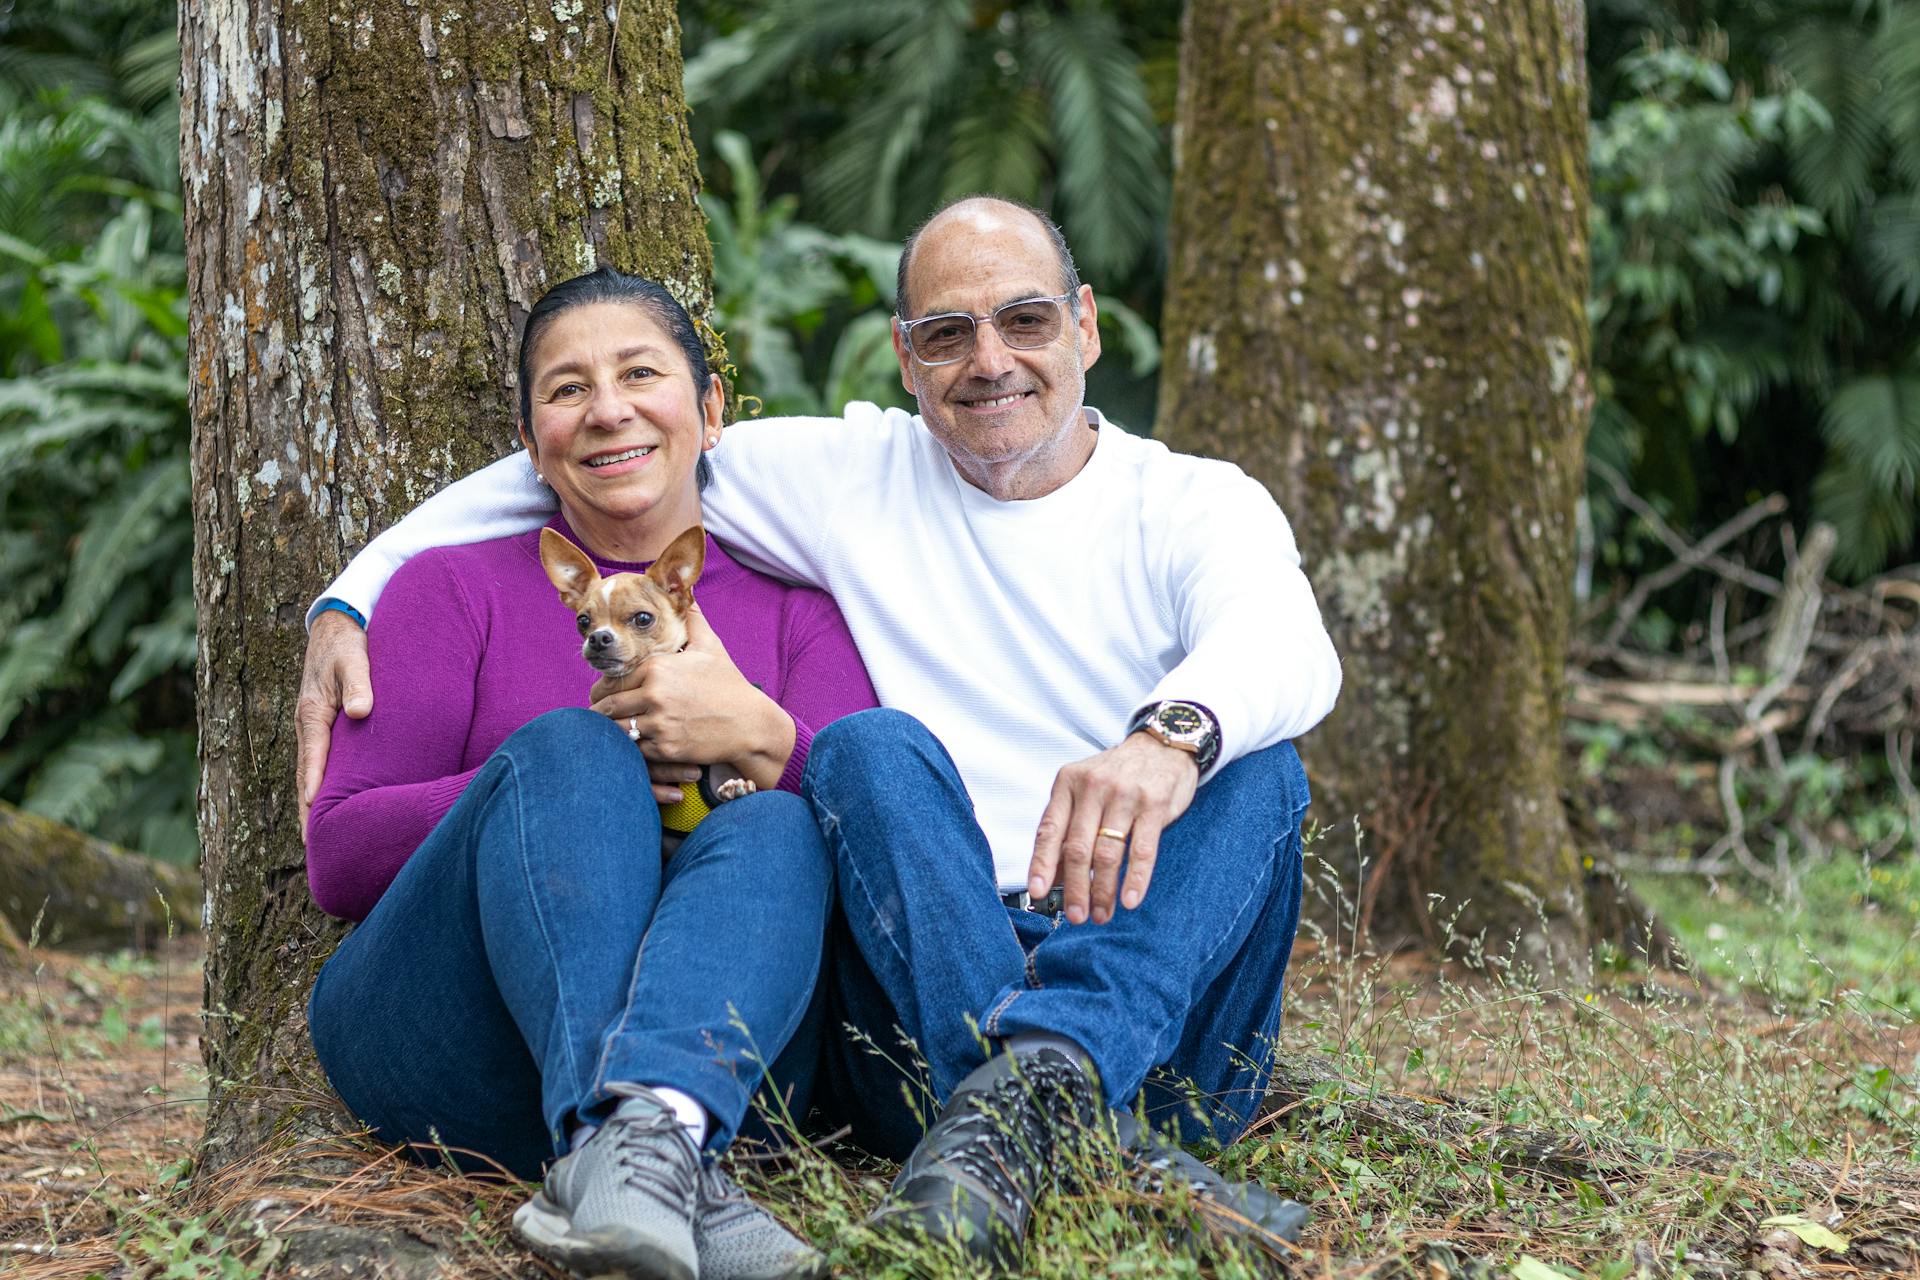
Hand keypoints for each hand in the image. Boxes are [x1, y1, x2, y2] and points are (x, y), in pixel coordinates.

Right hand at [297, 609, 372, 838]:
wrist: (337, 626)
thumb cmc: (349, 644)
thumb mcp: (355, 659)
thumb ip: (359, 683)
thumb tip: (360, 712)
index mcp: (312, 713)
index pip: (314, 760)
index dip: (314, 790)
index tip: (315, 818)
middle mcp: (308, 725)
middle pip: (308, 776)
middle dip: (309, 811)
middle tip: (315, 847)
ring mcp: (314, 729)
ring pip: (313, 773)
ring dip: (313, 804)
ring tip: (319, 840)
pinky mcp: (325, 727)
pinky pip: (321, 763)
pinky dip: (321, 786)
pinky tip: (330, 807)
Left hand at [590, 605, 795, 791]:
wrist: (750, 724)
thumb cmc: (729, 685)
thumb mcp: (711, 647)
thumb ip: (693, 620)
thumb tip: (688, 595)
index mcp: (657, 668)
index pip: (612, 681)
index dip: (602, 689)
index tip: (601, 695)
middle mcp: (654, 694)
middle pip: (607, 706)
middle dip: (598, 712)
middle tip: (597, 716)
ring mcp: (660, 723)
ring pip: (615, 730)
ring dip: (609, 733)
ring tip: (607, 733)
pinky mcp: (666, 748)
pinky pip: (634, 750)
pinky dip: (629, 750)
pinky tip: (630, 747)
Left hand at [1027, 733, 1199, 924]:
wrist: (1162, 745)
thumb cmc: (1117, 775)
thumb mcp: (1085, 790)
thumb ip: (1068, 828)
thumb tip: (1052, 876)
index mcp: (1068, 784)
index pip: (1050, 830)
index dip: (1042, 864)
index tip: (1038, 893)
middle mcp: (1094, 788)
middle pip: (1078, 848)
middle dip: (1075, 888)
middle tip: (1076, 915)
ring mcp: (1125, 796)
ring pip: (1108, 853)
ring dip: (1103, 890)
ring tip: (1102, 914)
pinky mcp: (1155, 805)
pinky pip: (1143, 850)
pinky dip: (1135, 879)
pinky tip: (1129, 900)